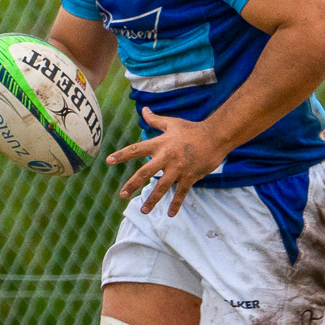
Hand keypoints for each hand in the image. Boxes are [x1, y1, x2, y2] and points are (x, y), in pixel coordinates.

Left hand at [106, 107, 225, 215]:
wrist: (215, 136)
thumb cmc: (192, 129)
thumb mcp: (172, 123)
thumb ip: (155, 120)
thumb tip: (143, 110)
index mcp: (160, 144)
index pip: (136, 149)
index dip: (122, 155)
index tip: (108, 161)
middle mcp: (167, 157)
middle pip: (145, 173)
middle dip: (133, 184)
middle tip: (122, 195)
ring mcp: (178, 169)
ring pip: (162, 187)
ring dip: (152, 200)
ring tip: (143, 210)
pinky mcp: (190, 177)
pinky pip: (181, 193)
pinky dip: (176, 204)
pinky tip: (171, 214)